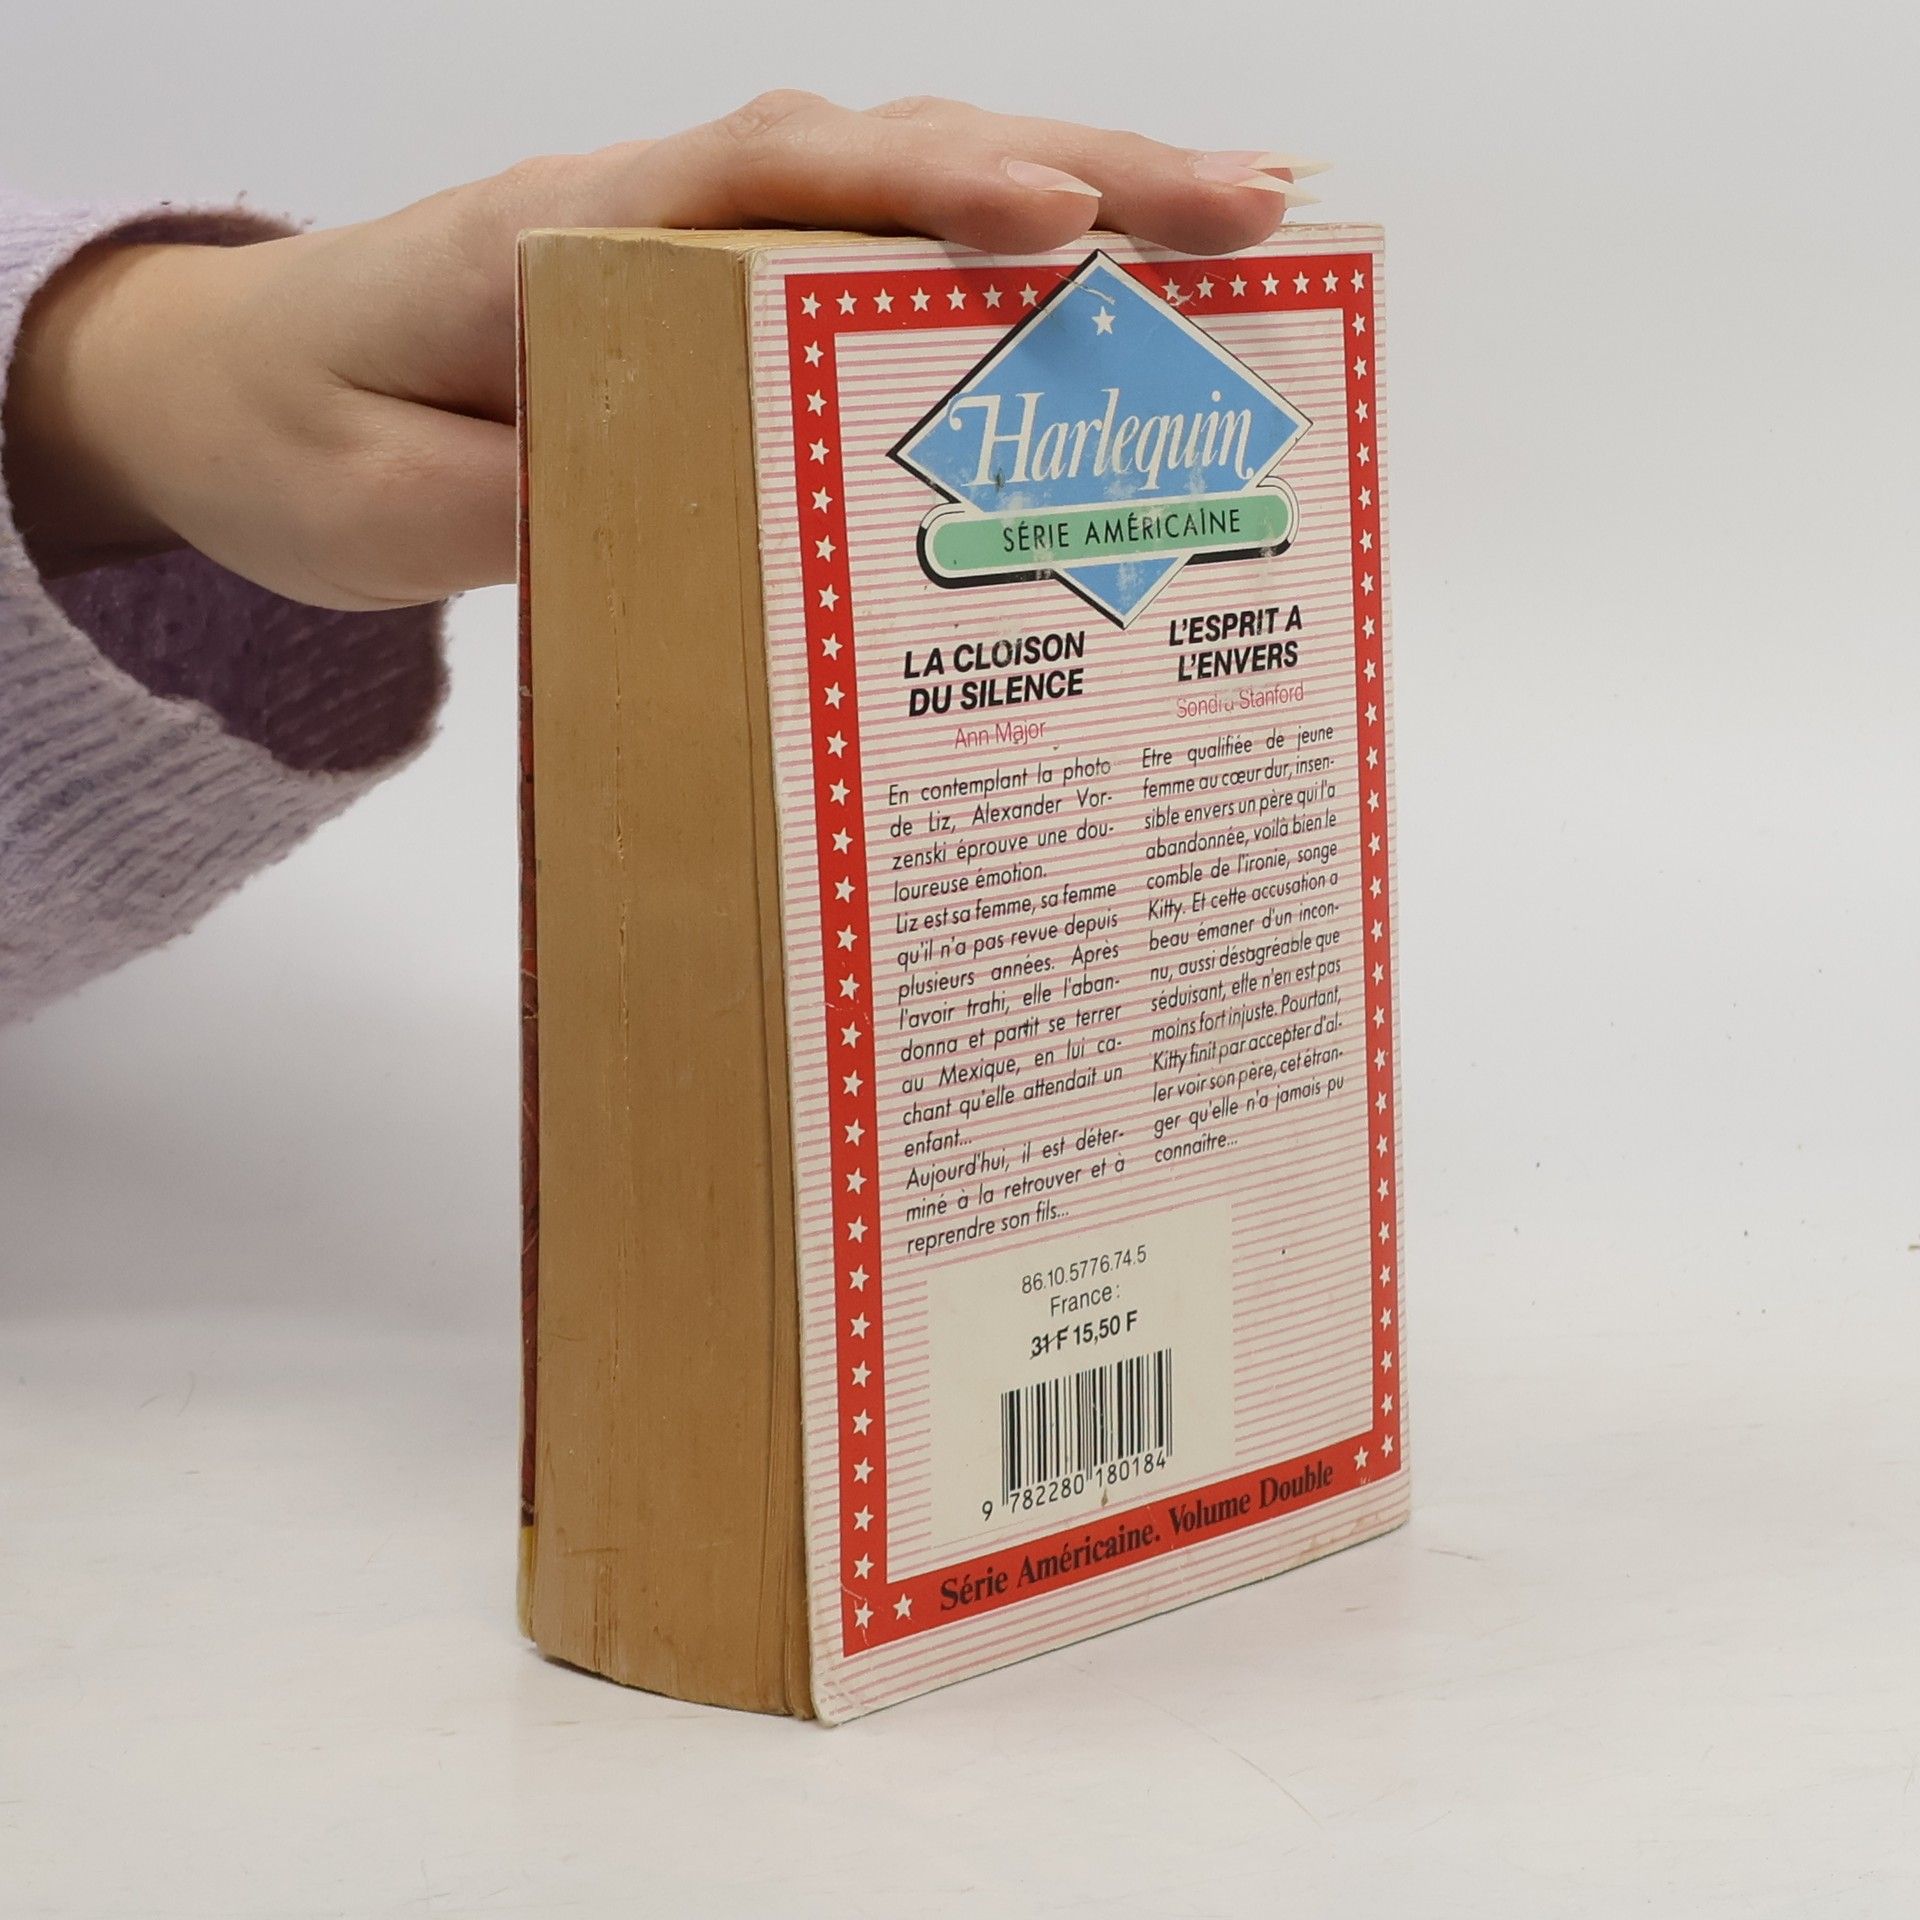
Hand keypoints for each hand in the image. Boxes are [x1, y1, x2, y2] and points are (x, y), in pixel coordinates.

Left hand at [5, 96, 1319, 609]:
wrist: (245, 395)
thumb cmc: (308, 434)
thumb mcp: (391, 501)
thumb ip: (544, 491)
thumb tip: (712, 502)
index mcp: (573, 234)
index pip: (772, 176)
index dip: (920, 189)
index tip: (1052, 222)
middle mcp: (663, 211)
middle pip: (891, 152)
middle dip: (1079, 172)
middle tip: (1253, 205)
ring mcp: (707, 246)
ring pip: (911, 189)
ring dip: (1079, 198)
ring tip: (1241, 227)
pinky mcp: (732, 300)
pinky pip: (881, 259)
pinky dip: (1003, 258)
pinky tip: (1112, 288)